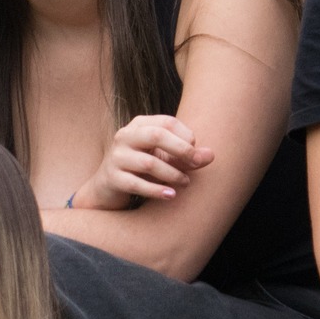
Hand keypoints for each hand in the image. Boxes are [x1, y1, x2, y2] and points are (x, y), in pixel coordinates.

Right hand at [70, 115, 214, 208]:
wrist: (108, 187)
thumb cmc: (141, 169)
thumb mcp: (165, 158)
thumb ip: (187, 156)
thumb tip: (212, 155)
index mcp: (139, 125)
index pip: (166, 123)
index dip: (185, 136)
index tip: (195, 152)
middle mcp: (125, 136)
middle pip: (156, 136)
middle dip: (181, 150)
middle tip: (196, 163)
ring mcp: (116, 157)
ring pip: (149, 163)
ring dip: (172, 174)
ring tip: (186, 182)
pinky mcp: (112, 178)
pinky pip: (137, 184)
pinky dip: (156, 190)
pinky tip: (171, 196)